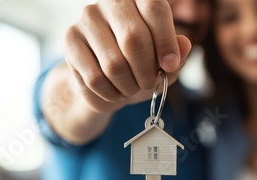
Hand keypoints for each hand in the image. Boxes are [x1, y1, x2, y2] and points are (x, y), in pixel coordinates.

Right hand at [64, 1, 191, 113]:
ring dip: (129, 86)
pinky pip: (95, 78)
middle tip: (149, 83)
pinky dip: (111, 93)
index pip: (155, 8)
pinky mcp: (71, 40)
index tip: (170, 65)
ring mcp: (87, 19)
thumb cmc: (140, 67)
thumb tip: (185, 45)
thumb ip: (177, 54)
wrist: (106, 84)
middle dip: (147, 71)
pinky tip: (115, 92)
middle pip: (134, 38)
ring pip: (114, 64)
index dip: (166, 41)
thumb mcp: (165, 64)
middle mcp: (111, 2)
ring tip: (131, 88)